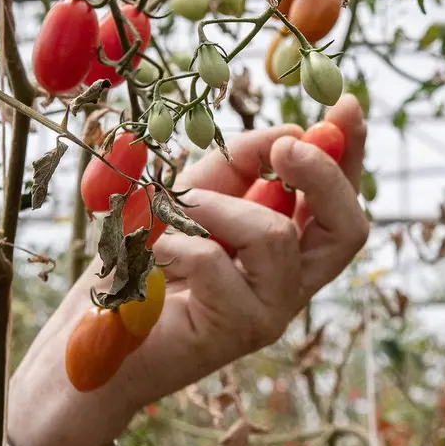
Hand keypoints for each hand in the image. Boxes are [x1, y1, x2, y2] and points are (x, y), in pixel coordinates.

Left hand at [8, 96, 368, 445]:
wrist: (94, 339)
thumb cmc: (144, 266)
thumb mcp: (193, 197)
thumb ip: (239, 166)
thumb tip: (288, 133)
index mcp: (287, 250)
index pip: (339, 203)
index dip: (351, 155)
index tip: (346, 106)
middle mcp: (290, 284)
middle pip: (348, 230)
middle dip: (323, 176)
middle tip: (286, 146)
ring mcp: (269, 312)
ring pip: (275, 238)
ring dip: (216, 209)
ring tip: (172, 218)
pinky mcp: (237, 331)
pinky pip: (218, 263)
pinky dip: (177, 243)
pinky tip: (152, 256)